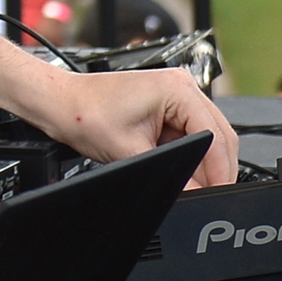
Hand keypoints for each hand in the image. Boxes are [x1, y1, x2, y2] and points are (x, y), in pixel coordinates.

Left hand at [23, 66, 237, 186]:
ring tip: (196, 185)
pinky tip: (184, 170)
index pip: (215, 135)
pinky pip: (191, 133)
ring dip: (203, 161)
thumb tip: (195, 194)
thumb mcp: (131, 152)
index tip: (220, 192)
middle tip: (211, 195)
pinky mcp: (167, 105)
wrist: (60, 104)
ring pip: (207, 135)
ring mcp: (175, 94)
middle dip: (216, 167)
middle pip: (218, 134)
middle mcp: (181, 85)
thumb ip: (171, 174)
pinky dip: (191, 153)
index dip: (220, 169)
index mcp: (177, 88)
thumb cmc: (85, 114)